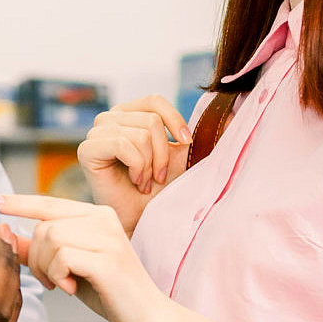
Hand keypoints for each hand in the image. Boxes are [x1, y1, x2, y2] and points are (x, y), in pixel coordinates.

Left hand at [0, 193, 168, 321]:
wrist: (148, 319)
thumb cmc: (109, 293)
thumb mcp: (69, 268)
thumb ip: (41, 251)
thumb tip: (8, 238)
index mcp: (96, 216)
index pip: (50, 202)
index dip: (21, 203)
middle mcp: (103, 219)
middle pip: (45, 226)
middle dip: (36, 257)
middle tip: (49, 280)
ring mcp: (108, 238)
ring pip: (51, 239)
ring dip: (46, 268)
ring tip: (62, 284)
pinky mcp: (108, 260)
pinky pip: (63, 257)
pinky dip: (58, 275)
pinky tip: (71, 288)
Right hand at [77, 95, 192, 234]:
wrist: (142, 220)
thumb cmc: (160, 190)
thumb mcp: (181, 157)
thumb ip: (196, 136)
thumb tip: (234, 116)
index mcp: (129, 114)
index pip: (154, 101)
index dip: (174, 120)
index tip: (186, 143)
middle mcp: (109, 118)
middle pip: (150, 121)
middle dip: (162, 154)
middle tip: (159, 177)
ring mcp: (96, 133)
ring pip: (140, 135)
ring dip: (150, 165)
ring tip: (146, 182)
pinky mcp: (87, 149)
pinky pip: (122, 144)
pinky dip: (137, 167)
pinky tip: (135, 181)